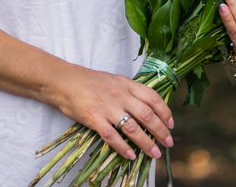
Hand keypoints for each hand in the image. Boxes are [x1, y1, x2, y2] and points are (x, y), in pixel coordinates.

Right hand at [53, 64, 174, 161]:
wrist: (64, 81)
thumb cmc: (88, 82)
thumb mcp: (112, 80)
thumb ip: (128, 92)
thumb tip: (145, 108)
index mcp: (125, 83)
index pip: (151, 97)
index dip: (164, 111)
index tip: (171, 123)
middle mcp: (119, 94)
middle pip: (146, 114)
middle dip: (160, 130)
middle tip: (168, 143)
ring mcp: (107, 107)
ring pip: (132, 127)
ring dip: (146, 143)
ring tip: (155, 153)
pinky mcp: (94, 118)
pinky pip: (112, 136)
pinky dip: (123, 148)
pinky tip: (130, 156)